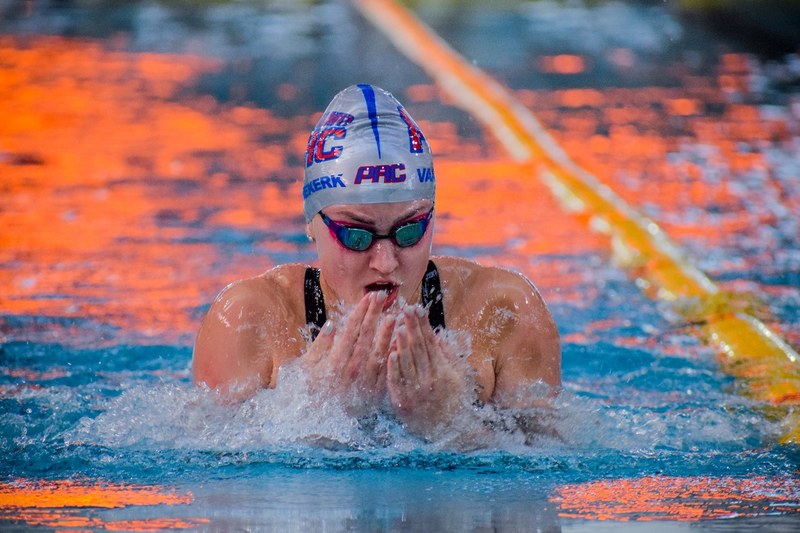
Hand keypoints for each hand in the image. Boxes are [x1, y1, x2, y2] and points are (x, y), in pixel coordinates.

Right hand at [300, 291, 394, 414]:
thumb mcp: (305, 367)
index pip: (352, 329)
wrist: (314, 425)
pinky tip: (398, 344)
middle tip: (383, 296)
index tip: (370, 296)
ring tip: (395, 316)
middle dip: (375, 314)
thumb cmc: (305, 392)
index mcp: (335, 361)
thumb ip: (320, 346)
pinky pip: (386, 372)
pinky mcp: (372, 394)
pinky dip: (392, 357)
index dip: (361, 311)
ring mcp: (364, 382)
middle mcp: (351, 371)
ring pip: (379, 353)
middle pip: (366, 336)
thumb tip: (333, 324)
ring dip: (387, 333)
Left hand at [387, 305, 473, 438]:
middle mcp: (430, 379)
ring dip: (402, 342)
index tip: (417, 308)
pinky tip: (390, 353)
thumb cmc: (455, 402)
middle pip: (419, 348)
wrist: (450, 434)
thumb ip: (448, 355)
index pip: (430, 342)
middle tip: (405, 308)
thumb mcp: (458, 377)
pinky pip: (397, 382)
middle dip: (412, 326)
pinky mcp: (404, 403)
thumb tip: (437, 335)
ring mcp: (416, 391)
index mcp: (443, 370)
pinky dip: (393, 367)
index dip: (423, 324)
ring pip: (408, 362)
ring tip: (398, 324)